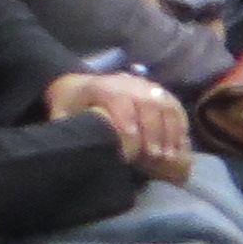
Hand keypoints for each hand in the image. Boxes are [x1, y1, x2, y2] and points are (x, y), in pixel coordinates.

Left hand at [44, 68, 191, 175]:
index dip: (126, 129)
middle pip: (148, 106)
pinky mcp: (162, 94)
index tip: (128, 155)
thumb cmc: (71, 105)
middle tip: (155, 159)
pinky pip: (176, 109)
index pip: (120, 102)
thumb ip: (66, 128)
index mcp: (103, 87)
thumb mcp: (61, 114)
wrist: (82, 85)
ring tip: (168, 159)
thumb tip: (69, 150)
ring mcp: (148, 87)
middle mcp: (130, 83)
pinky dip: (180, 129)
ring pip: (166, 108)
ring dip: (170, 134)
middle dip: (153, 134)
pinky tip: (179, 148)